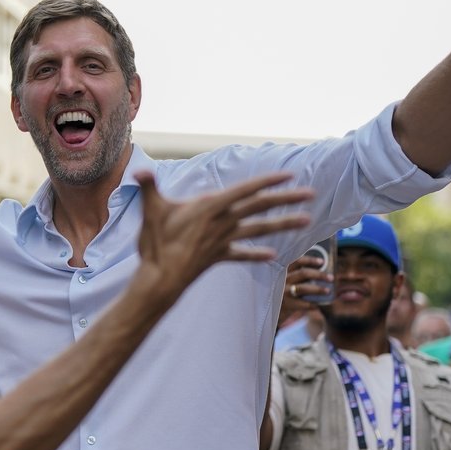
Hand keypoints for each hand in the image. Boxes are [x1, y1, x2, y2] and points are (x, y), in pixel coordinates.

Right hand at [133, 171, 312, 300]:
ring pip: (259, 230)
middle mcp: (222, 222)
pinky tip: (272, 256)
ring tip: (307, 221)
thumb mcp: (151, 210)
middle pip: (260, 207)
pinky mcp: (218, 257)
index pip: (245, 190)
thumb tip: (139, 170)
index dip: (268, 182)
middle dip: (287, 199)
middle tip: (311, 194)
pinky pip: (241, 255)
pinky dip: (255, 254)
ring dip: (284, 224)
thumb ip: (148, 187)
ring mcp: (223, 240)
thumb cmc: (155, 242)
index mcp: (210, 207)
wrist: (161, 278)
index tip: (289, 176)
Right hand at [282, 255, 331, 317]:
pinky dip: (313, 304)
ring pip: (303, 288)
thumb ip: (298, 274)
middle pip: (303, 273)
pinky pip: (303, 304)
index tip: (322, 262)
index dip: (310, 260)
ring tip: (328, 291)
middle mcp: (282, 280)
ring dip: (318, 289)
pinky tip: (319, 305)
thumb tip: (322, 269)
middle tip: (331, 278)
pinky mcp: (286, 305)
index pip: (297, 261)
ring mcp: (283, 292)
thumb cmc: (283, 292)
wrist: (271, 310)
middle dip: (319, 275)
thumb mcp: (286, 280)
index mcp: (283, 271)